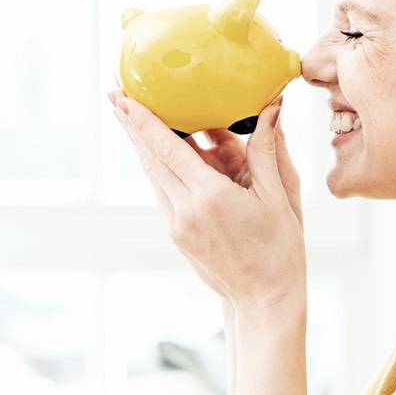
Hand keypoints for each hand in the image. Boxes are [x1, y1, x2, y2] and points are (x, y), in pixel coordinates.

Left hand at [107, 78, 304, 311]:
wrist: (265, 300)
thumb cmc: (280, 251)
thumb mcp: (279, 198)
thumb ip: (267, 151)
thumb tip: (271, 109)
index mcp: (210, 197)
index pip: (169, 148)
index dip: (144, 120)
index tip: (124, 97)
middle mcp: (186, 211)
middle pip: (151, 159)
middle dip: (132, 125)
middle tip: (115, 94)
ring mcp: (178, 226)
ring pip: (154, 176)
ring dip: (142, 146)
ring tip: (129, 117)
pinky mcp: (178, 236)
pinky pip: (164, 193)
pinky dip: (159, 168)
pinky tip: (158, 154)